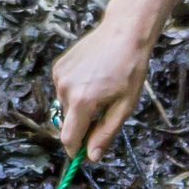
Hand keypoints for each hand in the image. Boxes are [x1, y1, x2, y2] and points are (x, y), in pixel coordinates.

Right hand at [51, 19, 152, 160]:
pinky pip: (64, 89)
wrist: (124, 32)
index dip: (75, 150)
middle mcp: (65, 89)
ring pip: (66, 105)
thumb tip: (92, 157)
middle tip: (105, 111)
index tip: (85, 152)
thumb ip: (106, 133)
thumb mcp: (125, 106)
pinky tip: (92, 77)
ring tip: (100, 88)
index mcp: (82, 101)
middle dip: (82, 125)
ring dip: (79, 106)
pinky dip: (75, 90)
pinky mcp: (58, 66)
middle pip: (68, 123)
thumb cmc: (130, 68)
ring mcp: (60, 76)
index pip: (68, 139)